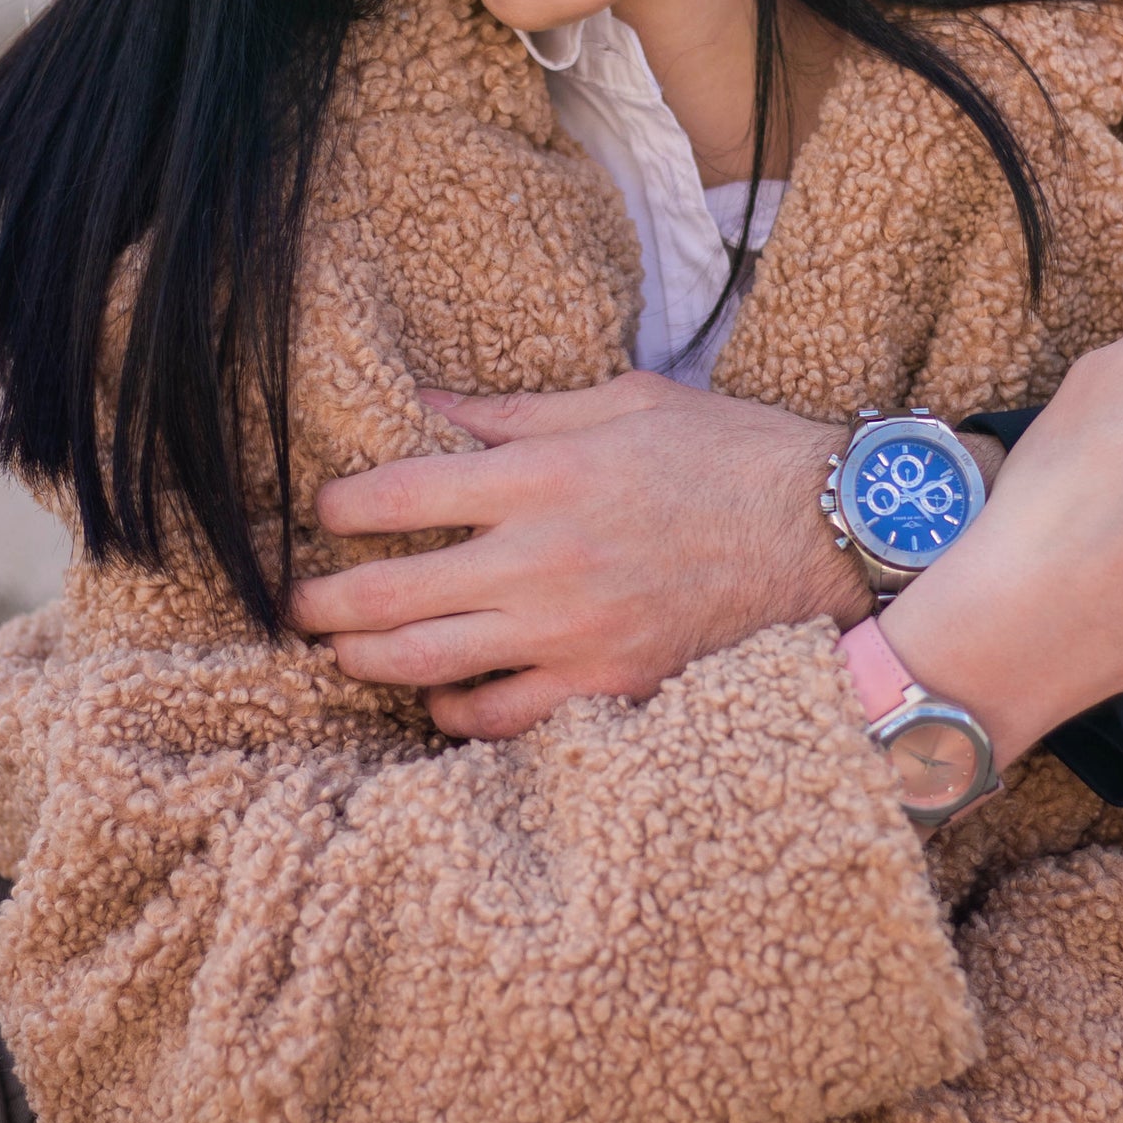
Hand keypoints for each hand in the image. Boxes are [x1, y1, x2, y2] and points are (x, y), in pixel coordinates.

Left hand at [293, 370, 870, 738]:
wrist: (829, 535)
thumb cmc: (730, 455)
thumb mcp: (622, 402)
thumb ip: (514, 414)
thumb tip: (425, 404)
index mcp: (542, 475)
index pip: (398, 493)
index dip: (338, 505)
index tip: (320, 510)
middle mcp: (544, 558)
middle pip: (388, 592)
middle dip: (321, 601)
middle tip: (294, 602)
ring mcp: (571, 633)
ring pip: (425, 663)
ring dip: (362, 660)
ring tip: (339, 651)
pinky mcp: (604, 687)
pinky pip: (498, 720)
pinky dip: (451, 713)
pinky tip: (436, 697)